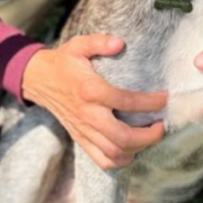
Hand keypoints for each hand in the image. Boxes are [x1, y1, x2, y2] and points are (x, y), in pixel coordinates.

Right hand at [21, 35, 166, 170]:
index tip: (164, 98)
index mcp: (90, 90)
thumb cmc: (64, 62)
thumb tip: (120, 43)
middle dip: (148, 136)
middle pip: (121, 137)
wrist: (39, 80)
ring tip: (150, 136)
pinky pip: (101, 160)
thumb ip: (99, 42)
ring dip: (137, 149)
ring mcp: (83, 130)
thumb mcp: (79, 46)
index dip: (149, 102)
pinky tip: (132, 150)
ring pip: (113, 153)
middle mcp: (87, 114)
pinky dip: (120, 161)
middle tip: (161, 125)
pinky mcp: (80, 139)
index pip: (124, 101)